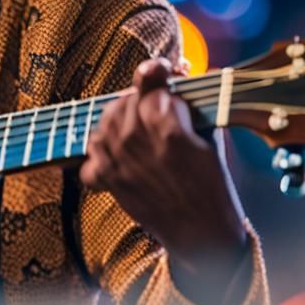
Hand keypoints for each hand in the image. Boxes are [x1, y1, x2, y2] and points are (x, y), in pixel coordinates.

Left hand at [79, 58, 247, 276]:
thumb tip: (178, 76)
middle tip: (160, 113)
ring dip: (122, 120)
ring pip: (106, 119)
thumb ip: (190, 105)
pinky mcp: (104, 178)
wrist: (201, 234)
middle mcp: (134, 136)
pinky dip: (104, 150)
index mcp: (166, 123)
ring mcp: (115, 157)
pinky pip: (92, 150)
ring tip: (142, 133)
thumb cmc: (212, 185)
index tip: (162, 70)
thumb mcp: (210, 138)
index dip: (158, 71)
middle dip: (144, 100)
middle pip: (127, 98)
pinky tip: (123, 154)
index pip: (150, 78)